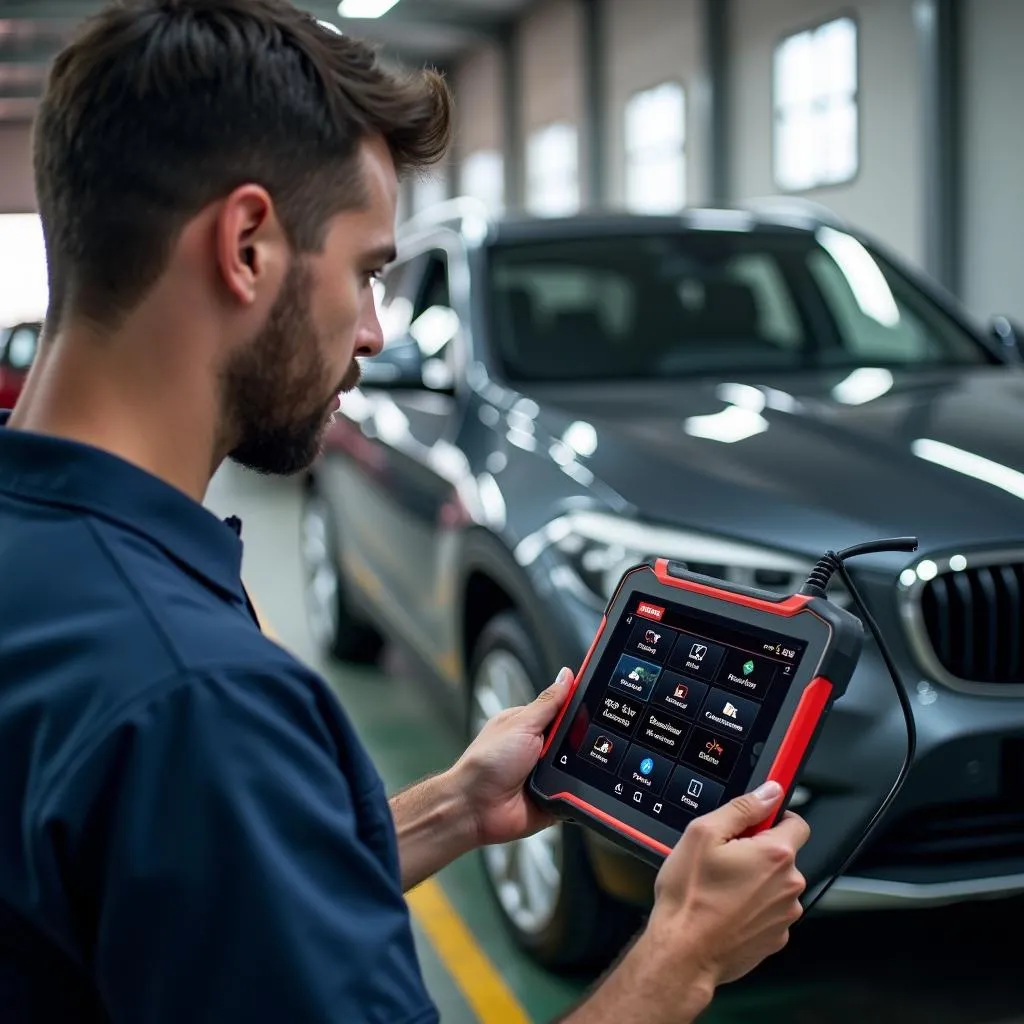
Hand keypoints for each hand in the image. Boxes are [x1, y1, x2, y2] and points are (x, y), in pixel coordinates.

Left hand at [449, 666, 573, 847]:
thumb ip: (547, 703)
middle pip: (575, 739)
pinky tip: (570, 789)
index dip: (580, 707)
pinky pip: (577, 793)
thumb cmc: (485, 763)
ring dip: (578, 768)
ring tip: (564, 769)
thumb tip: (566, 676)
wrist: (475, 807)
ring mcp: (547, 774)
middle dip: (581, 741)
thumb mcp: (520, 724)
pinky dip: (578, 792)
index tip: (599, 702)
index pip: (563, 710)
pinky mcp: (555, 798)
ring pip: (580, 766)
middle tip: (574, 743)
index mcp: (529, 725)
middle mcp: (539, 748)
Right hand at [644, 782, 809, 985]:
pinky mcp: (775, 938)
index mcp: (775, 855)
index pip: (797, 823)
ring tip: (721, 887)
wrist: (684, 953)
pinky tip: (726, 909)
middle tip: (725, 858)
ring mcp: (784, 915)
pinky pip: (769, 911)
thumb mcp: (703, 834)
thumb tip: (769, 792)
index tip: (755, 822)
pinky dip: (753, 907)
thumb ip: (742, 808)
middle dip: (758, 851)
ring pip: (775, 884)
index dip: (774, 818)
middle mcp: (788, 886)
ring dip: (756, 881)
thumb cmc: (690, 896)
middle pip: (783, 855)